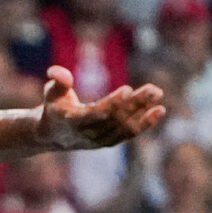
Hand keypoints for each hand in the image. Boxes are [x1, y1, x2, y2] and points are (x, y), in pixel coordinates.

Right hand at [37, 69, 164, 150]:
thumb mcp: (52, 92)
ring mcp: (98, 140)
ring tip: (156, 93)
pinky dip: (145, 123)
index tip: (127, 90)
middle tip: (152, 89)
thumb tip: (56, 71)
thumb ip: (59, 81)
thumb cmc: (55, 107)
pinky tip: (159, 110)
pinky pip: (129, 134)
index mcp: (71, 121)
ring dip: (142, 110)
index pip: (95, 114)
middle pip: (115, 119)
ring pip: (124, 126)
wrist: (52, 134)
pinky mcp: (109, 142)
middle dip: (134, 103)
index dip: (112, 103)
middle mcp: (86, 133)